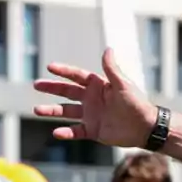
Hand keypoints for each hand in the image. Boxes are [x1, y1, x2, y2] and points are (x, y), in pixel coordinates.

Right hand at [33, 48, 158, 147]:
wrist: (145, 127)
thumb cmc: (136, 103)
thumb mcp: (123, 84)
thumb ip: (112, 69)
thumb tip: (108, 49)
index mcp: (98, 86)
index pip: (76, 76)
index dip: (63, 71)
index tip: (49, 67)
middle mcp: (91, 99)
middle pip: (66, 92)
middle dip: (51, 88)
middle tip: (36, 84)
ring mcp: (90, 115)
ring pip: (66, 111)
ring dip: (52, 110)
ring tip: (37, 109)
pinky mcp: (92, 130)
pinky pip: (75, 131)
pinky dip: (65, 133)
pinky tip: (56, 133)